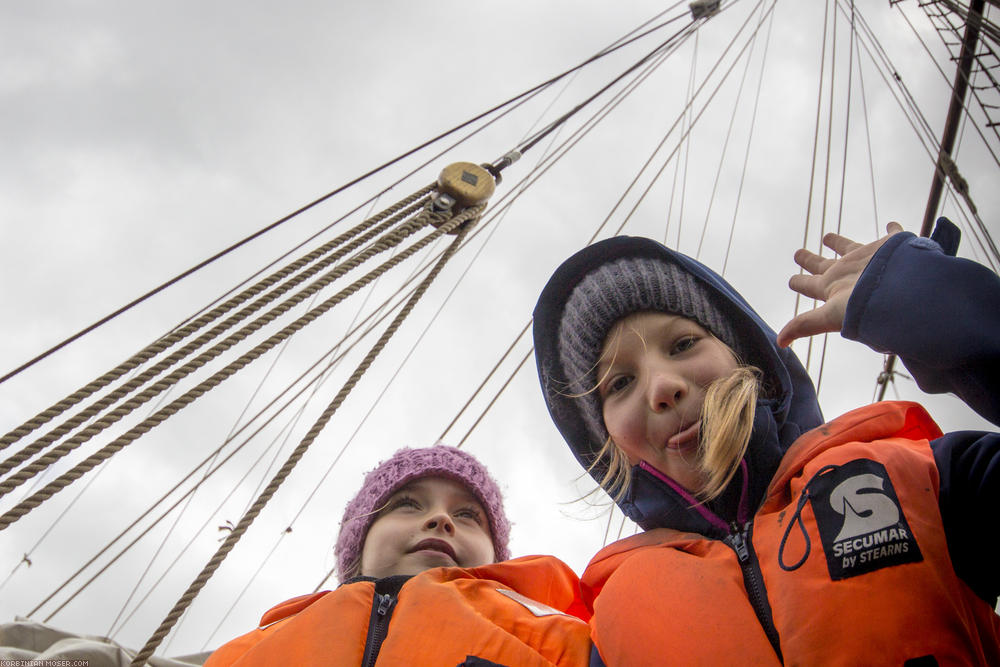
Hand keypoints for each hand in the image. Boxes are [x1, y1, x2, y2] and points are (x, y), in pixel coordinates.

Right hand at [776, 222, 903, 347]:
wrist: (900, 287)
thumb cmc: (865, 309)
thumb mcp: (830, 320)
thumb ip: (805, 326)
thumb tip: (779, 341)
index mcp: (830, 286)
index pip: (809, 285)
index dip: (799, 283)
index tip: (792, 280)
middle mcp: (844, 268)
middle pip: (821, 263)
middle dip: (809, 259)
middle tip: (798, 253)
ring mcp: (865, 255)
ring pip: (847, 245)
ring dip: (837, 241)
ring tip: (829, 237)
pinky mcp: (888, 245)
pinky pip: (891, 234)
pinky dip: (891, 229)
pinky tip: (892, 224)